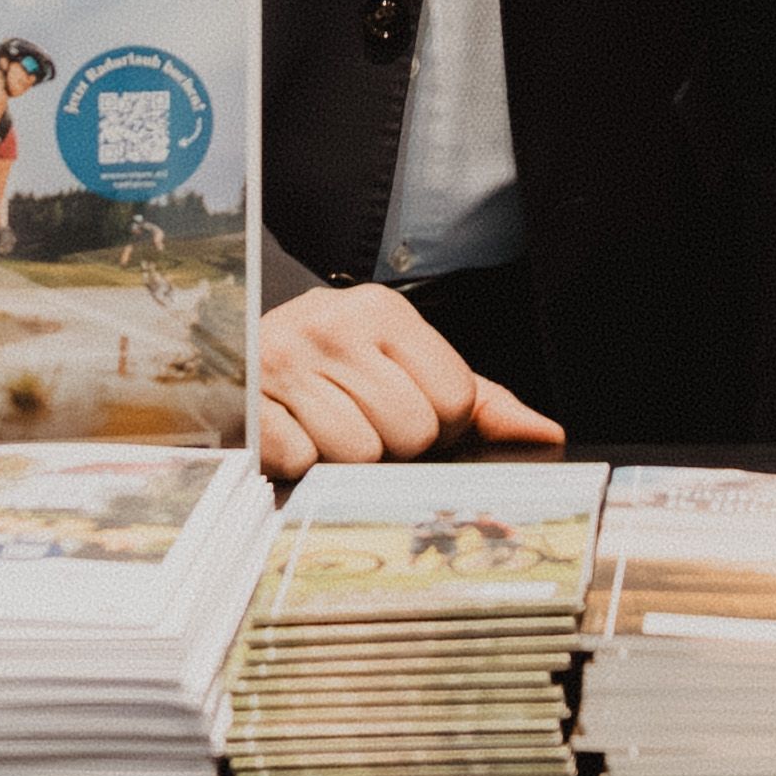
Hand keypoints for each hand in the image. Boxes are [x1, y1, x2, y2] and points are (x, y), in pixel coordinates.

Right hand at [254, 280, 561, 472]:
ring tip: (322, 427)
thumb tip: (545, 434)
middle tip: (362, 422)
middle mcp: (332, 326)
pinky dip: (299, 463)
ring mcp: (283, 362)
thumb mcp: (404, 366)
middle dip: (394, 445)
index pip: (455, 401)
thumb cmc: (332, 370)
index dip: (440, 425)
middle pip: (412, 433)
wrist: (229, 356)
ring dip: (344, 458)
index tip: (407, 412)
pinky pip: (302, 462)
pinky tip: (290, 434)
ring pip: (358, 454)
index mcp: (382, 311)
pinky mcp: (247, 405)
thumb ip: (480, 401)